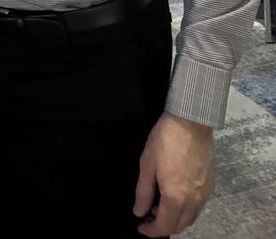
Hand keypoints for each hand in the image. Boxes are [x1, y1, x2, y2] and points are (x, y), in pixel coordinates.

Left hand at [134, 113, 213, 235]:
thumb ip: (143, 192)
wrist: (191, 122)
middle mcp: (194, 200)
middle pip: (180, 226)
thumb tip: (139, 212)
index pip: (165, 226)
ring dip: (176, 218)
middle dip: (164, 226)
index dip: (151, 231)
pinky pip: (199, 206)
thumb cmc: (165, 140)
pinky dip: (187, 209)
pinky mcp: (210, 184)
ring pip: (191, 218)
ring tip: (161, 204)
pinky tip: (176, 195)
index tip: (141, 226)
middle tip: (149, 214)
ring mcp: (205, 193)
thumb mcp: (147, 164)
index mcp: (176, 197)